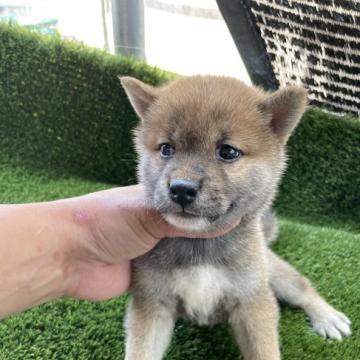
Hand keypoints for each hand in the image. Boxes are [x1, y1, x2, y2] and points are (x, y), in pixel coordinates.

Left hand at [64, 185, 238, 300]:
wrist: (69, 256)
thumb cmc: (102, 221)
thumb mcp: (146, 212)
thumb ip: (182, 220)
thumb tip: (222, 222)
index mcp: (154, 198)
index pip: (189, 196)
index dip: (208, 199)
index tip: (233, 205)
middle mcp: (155, 220)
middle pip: (189, 222)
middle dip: (207, 224)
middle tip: (237, 231)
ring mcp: (152, 245)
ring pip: (184, 246)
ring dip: (200, 249)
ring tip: (230, 252)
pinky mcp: (149, 269)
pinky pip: (175, 268)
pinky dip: (189, 268)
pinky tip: (210, 268)